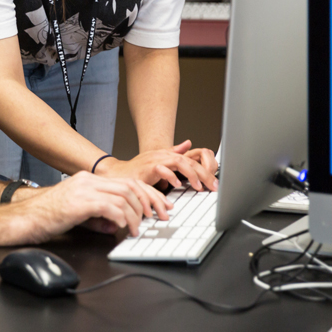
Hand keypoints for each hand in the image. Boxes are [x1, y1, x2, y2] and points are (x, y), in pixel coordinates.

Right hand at [7, 171, 159, 241]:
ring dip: (135, 215)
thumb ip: (98, 217)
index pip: (127, 181)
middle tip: (157, 217)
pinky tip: (122, 228)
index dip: (147, 194)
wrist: (25, 219)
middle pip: (130, 186)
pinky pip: (110, 207)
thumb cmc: (46, 217)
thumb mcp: (78, 214)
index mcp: (88, 180)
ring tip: (137, 228)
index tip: (158, 207)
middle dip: (149, 202)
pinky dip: (121, 218)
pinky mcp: (80, 202)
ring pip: (123, 196)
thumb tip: (115, 225)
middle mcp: (88, 181)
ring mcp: (84, 190)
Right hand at [96, 140, 217, 191]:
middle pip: (189, 161)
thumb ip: (173, 152)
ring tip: (199, 186)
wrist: (116, 173)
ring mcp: (155, 160)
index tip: (215, 183)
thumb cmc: (136, 169)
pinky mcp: (146, 169)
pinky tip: (177, 184)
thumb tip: (188, 144)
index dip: (205, 171)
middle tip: (214, 186)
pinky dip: (170, 176)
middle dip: (204, 174)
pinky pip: (161, 170)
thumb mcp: (158, 160)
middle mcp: (163, 155)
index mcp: (167, 154)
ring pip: (179, 162)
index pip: (191, 160)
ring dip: (192, 174)